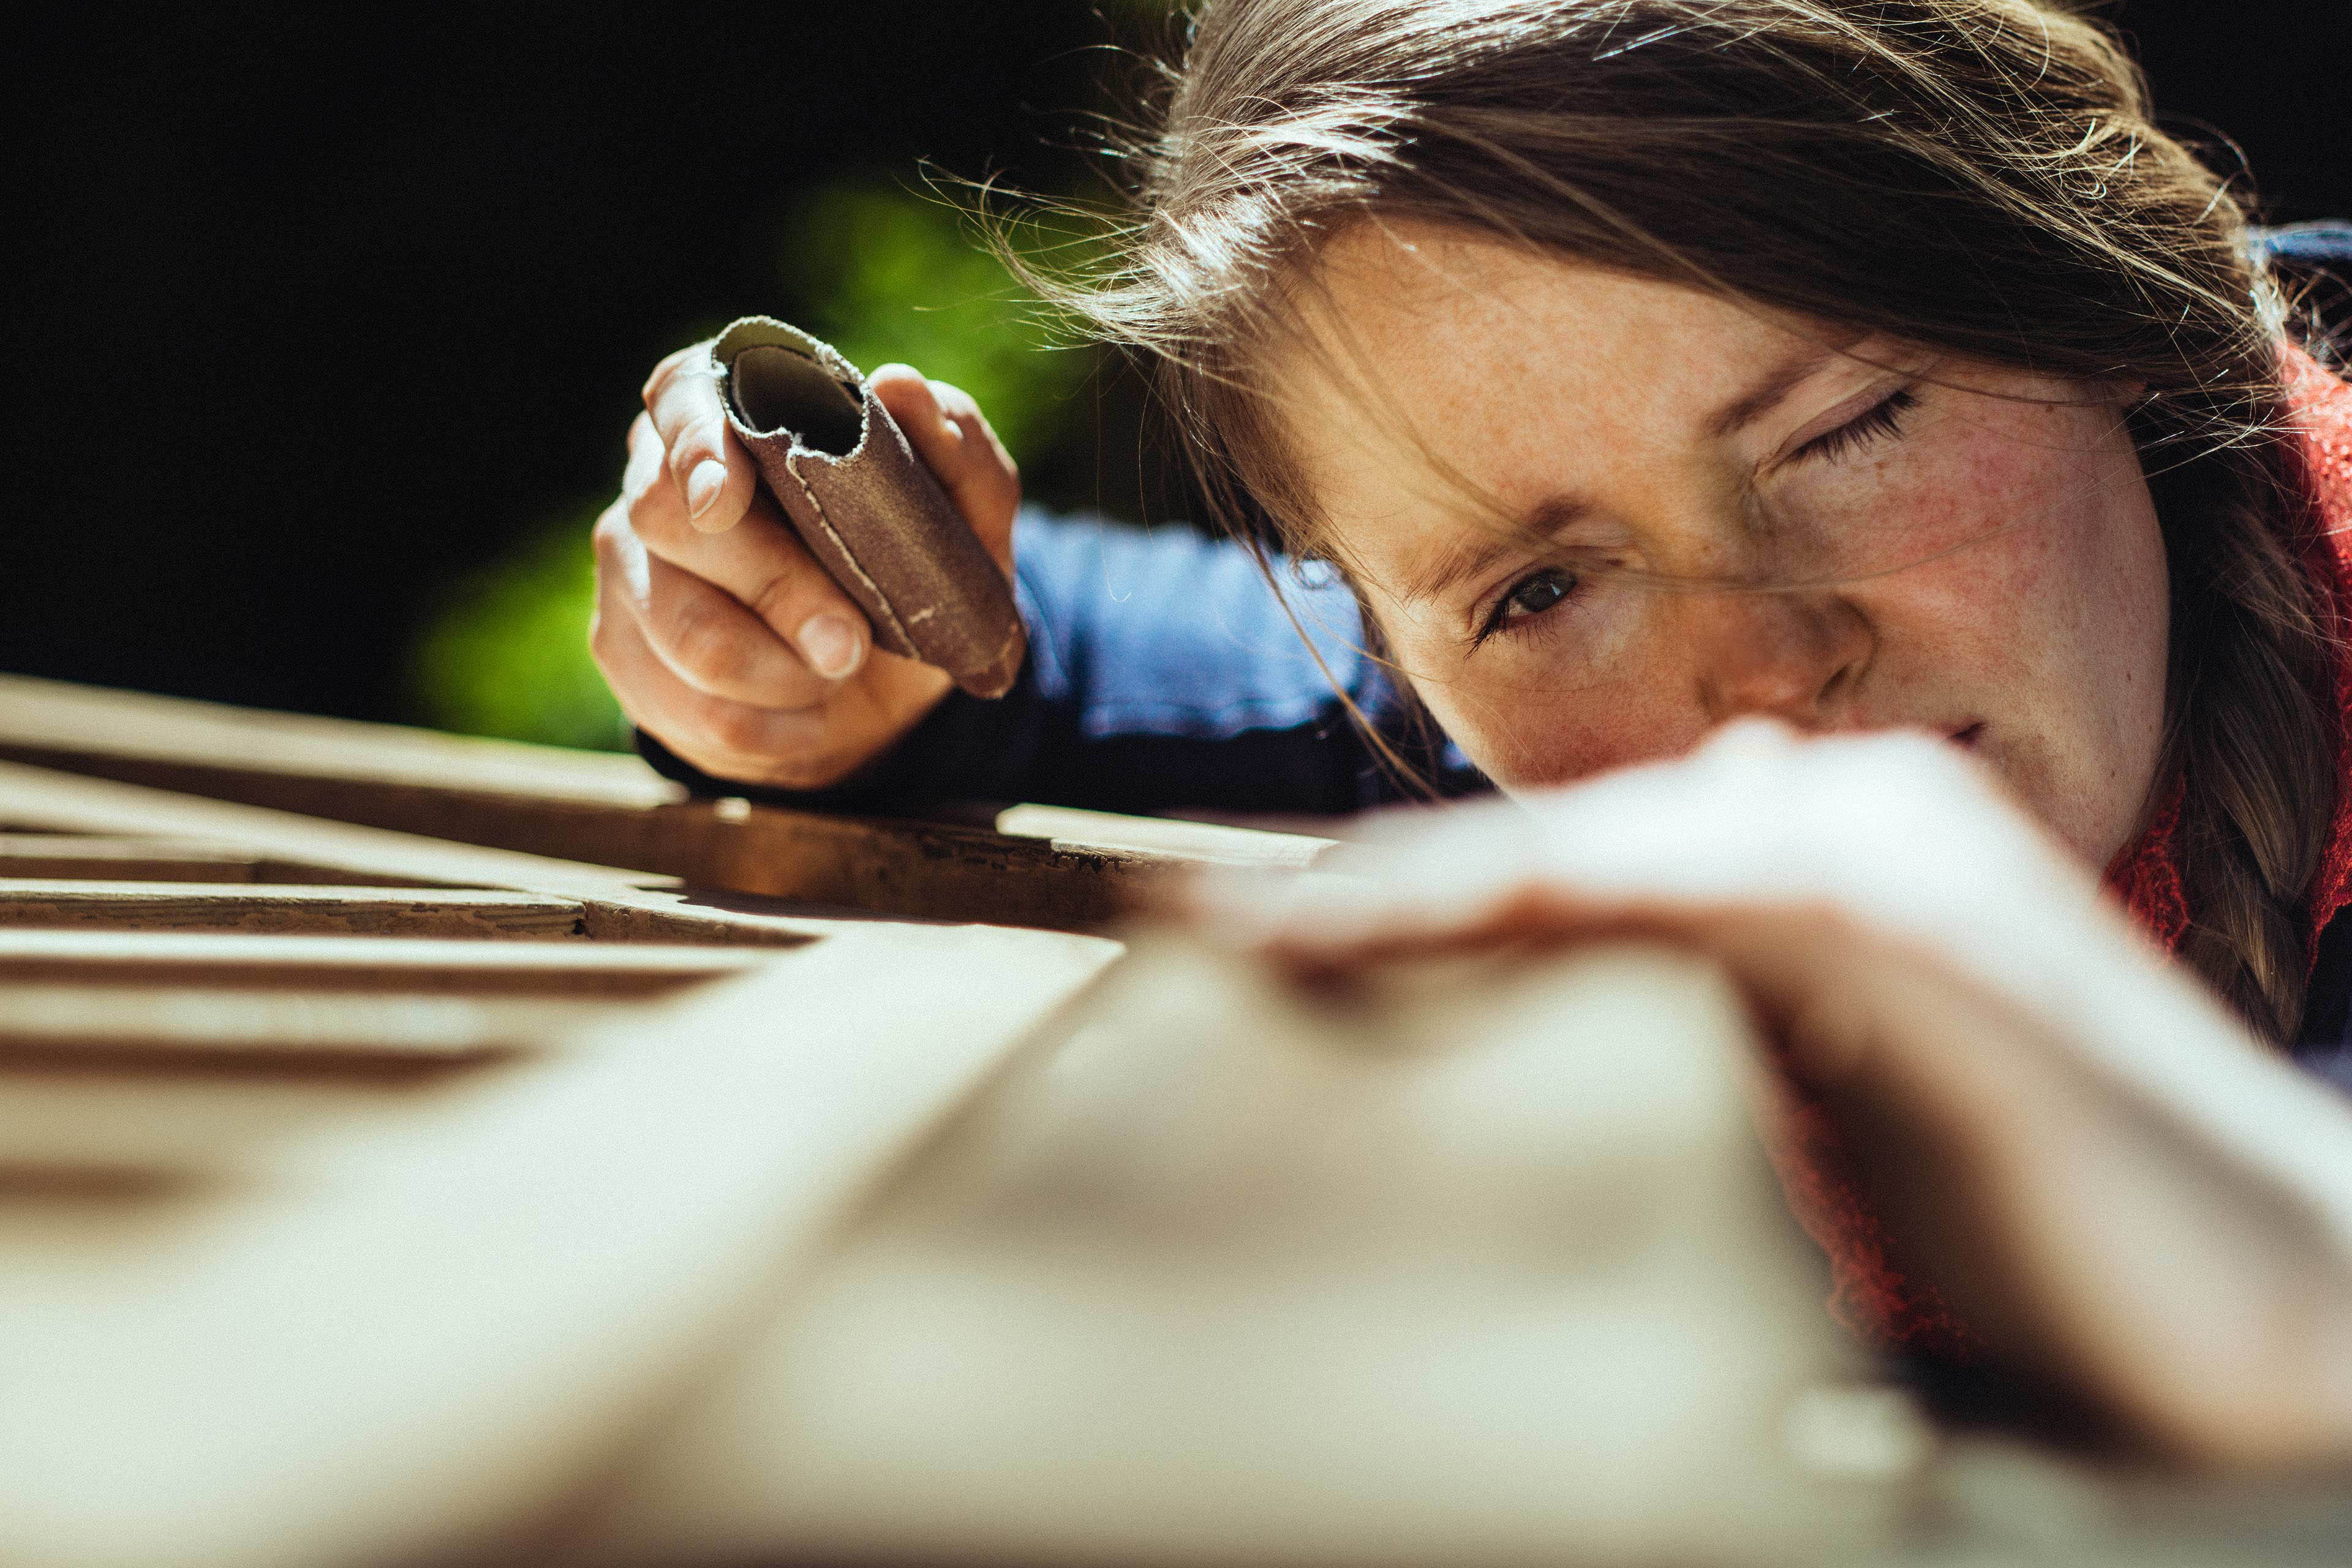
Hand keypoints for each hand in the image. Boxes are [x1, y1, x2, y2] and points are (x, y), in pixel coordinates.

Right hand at [591, 341, 1021, 789]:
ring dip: (781, 671)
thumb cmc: (914, 571)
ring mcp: (631, 570)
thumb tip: (902, 386)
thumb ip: (955, 448)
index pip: (682, 397)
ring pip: (683, 630)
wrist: (887, 687)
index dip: (696, 442)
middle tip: (848, 641)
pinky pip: (691, 709)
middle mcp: (658, 480)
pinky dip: (770, 728)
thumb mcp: (967, 516)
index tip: (725, 498)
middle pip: (669, 518)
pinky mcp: (627, 655)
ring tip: (837, 674)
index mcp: (734, 414)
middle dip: (773, 585)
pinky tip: (807, 718)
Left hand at [1207, 721, 2351, 1468]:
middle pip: (1524, 851)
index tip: (1197, 942)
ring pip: (1575, 858)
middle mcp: (1821, 818)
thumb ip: (1683, 1055)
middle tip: (1158, 925)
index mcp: (1786, 864)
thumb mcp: (1799, 1126)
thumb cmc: (2023, 1235)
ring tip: (1228, 940)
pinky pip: (1684, 898)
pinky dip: (1535, 912)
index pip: (1533, 872)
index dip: (1363, 909)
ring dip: (1394, 900)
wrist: (2254, 1313)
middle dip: (1341, 900)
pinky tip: (1401, 945)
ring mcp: (1873, 851)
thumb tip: (1544, 1031)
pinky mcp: (1917, 922)